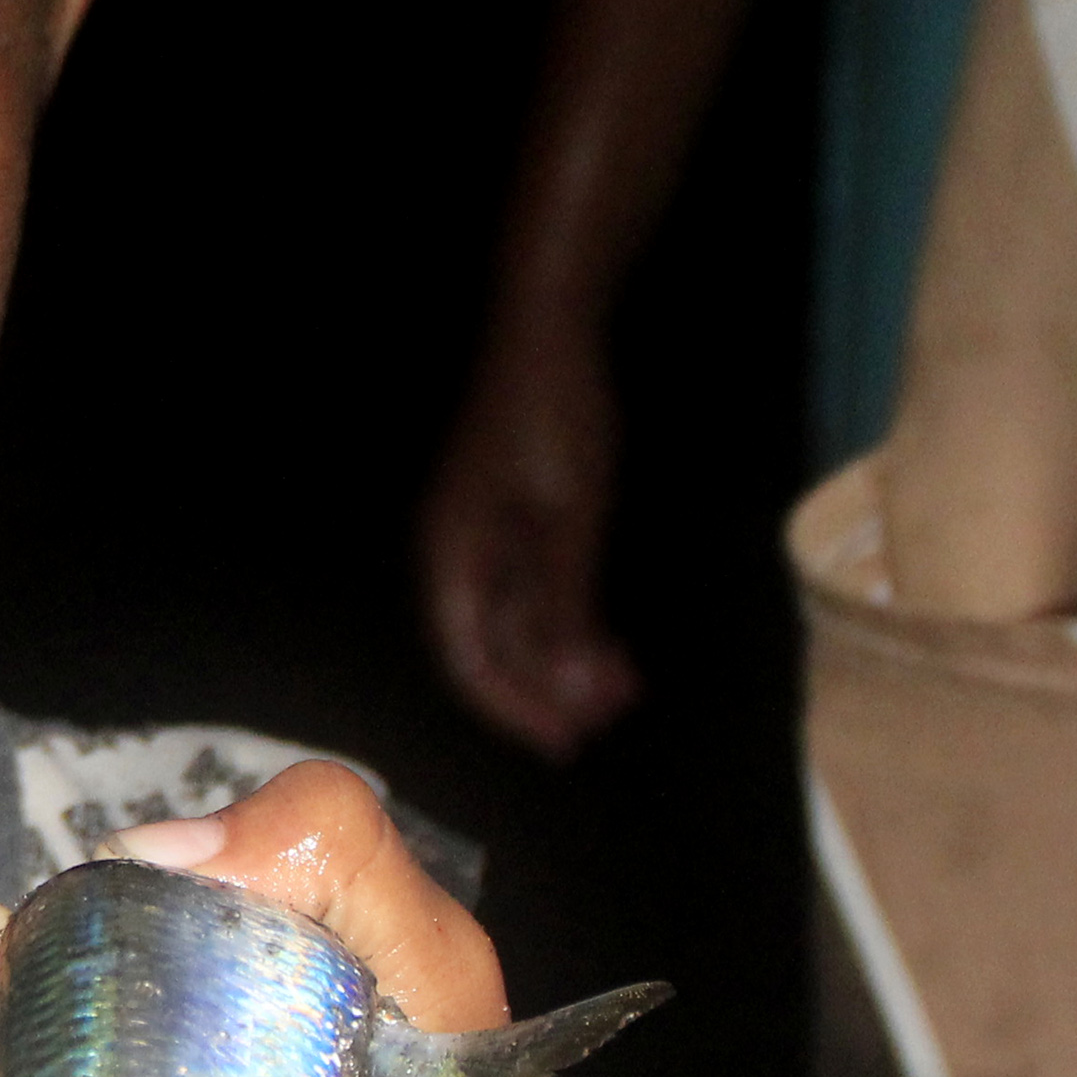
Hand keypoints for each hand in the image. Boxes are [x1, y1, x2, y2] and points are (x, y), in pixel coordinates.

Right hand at [418, 318, 638, 760]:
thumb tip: (562, 686)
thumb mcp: (569, 521)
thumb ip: (562, 606)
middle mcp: (458, 557)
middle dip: (549, 689)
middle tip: (607, 718)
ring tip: (622, 688)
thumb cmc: (553, 420)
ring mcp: (484, 539)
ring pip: (519, 623)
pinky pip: (534, 592)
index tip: (565, 742)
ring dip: (566, 659)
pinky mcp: (512, 522)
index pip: (471, 661)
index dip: (516, 708)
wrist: (549, 334)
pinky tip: (610, 645)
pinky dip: (571, 622)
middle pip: (493, 648)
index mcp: (454, 559)